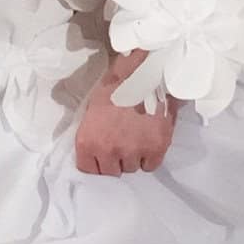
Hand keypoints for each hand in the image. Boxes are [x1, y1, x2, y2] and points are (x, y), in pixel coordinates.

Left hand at [75, 54, 176, 175]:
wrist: (142, 72)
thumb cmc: (114, 87)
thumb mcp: (92, 111)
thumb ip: (92, 136)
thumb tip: (95, 154)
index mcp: (87, 142)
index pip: (89, 170)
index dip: (98, 163)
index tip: (103, 156)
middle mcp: (108, 151)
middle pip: (112, 172)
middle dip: (117, 160)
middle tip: (123, 142)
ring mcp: (132, 152)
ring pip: (132, 168)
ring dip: (134, 156)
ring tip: (137, 137)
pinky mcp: (155, 149)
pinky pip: (150, 165)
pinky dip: (151, 156)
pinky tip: (149, 140)